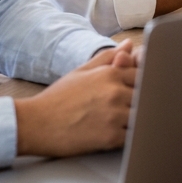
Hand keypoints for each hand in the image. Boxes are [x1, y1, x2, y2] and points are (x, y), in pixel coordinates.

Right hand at [13, 42, 136, 157]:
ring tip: (122, 122)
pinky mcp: (110, 137)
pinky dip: (129, 136)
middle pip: (146, 96)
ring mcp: (114, 115)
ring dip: (136, 120)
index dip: (140, 84)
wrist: (35, 124)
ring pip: (142, 116)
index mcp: (110, 73)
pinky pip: (133, 136)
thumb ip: (108, 57)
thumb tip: (129, 45)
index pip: (143, 75)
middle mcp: (115, 92)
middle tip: (127, 108)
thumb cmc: (57, 98)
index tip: (131, 92)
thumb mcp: (81, 71)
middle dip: (140, 102)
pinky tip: (116, 134)